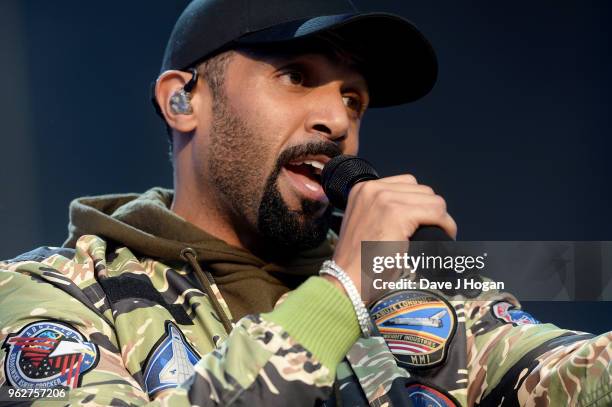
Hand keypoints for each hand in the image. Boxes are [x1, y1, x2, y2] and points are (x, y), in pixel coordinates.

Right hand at [329, 174, 456, 304]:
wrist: (346, 280)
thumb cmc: (357, 262)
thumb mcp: (364, 225)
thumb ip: (380, 212)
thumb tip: (414, 212)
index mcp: (363, 189)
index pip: (407, 184)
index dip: (419, 203)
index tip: (423, 221)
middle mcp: (372, 189)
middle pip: (422, 190)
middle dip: (431, 210)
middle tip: (432, 231)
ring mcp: (384, 199)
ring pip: (433, 200)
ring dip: (440, 218)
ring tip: (438, 235)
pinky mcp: (397, 214)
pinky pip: (436, 212)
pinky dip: (446, 225)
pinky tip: (444, 236)